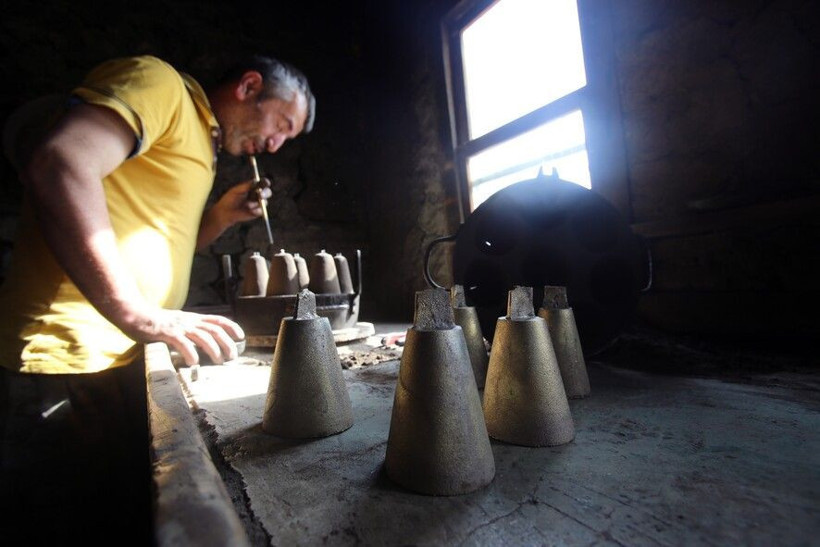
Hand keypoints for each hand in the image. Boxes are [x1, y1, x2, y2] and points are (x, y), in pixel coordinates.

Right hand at [127, 308, 245, 365]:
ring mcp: (178, 326)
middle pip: (215, 330)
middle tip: (231, 357)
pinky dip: (190, 352)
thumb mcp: (178, 323)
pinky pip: (182, 343)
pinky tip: (193, 362)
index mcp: (193, 318)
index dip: (232, 326)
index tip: (241, 336)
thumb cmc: (155, 323)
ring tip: (218, 361)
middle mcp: (189, 321)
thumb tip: (203, 342)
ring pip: (203, 336)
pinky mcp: (166, 333)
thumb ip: (190, 329)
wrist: (134, 314)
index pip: (218, 320)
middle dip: (227, 343)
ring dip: (213, 350)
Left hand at [197, 178, 272, 249]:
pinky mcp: (257, 213)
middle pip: (267, 192)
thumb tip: (256, 181)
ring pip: (265, 202)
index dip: (266, 182)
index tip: (266, 183)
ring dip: (259, 202)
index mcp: (253, 188)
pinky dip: (256, 210)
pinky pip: (261, 211)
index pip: (263, 183)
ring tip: (247, 205)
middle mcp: (258, 195)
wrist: (225, 212)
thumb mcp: (236, 190)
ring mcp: (258, 204)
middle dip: (265, 193)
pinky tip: (248, 210)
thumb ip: (246, 186)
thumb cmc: (229, 199)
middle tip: (261, 195)